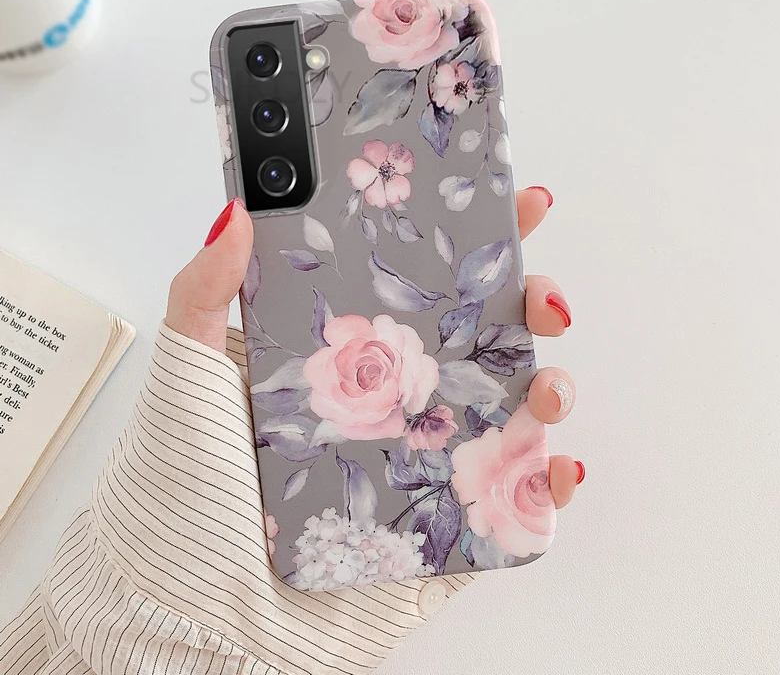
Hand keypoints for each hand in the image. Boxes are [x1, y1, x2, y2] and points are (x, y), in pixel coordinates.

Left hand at [166, 189, 583, 508]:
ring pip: (510, 412)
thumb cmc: (182, 493)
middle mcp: (394, 402)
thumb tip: (236, 207)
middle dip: (529, 305)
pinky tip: (556, 466)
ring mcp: (424, 463)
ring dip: (551, 387)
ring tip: (546, 387)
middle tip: (540, 297)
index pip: (419, 282)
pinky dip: (548, 484)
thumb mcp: (188, 375)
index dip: (470, 242)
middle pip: (482, 338)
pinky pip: (513, 504)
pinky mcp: (442, 530)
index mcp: (347, 356)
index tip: (510, 205)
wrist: (192, 615)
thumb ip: (205, 290)